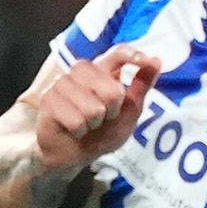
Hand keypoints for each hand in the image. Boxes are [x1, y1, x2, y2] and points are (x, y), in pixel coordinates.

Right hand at [32, 44, 156, 170]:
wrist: (72, 154)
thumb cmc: (100, 132)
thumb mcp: (128, 111)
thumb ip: (141, 86)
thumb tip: (156, 60)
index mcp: (103, 71)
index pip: (117, 53)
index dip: (131, 55)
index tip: (144, 61)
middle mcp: (82, 72)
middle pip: (112, 89)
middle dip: (112, 111)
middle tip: (102, 117)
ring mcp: (64, 83)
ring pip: (94, 108)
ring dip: (94, 124)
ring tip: (86, 124)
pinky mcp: (50, 100)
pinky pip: (77, 121)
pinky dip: (80, 132)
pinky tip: (74, 129)